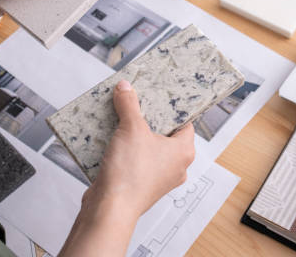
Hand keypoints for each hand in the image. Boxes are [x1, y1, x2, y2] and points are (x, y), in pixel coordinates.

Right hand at [59, 80, 195, 256]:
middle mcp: (176, 166)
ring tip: (121, 118)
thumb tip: (126, 88)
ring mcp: (158, 178)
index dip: (172, 109)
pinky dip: (125, 151)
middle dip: (149, 120)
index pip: (185, 123)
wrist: (110, 209)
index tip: (160, 96)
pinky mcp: (140, 185)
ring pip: (148, 148)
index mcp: (184, 152)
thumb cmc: (131, 174)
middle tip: (138, 104)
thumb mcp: (131, 128)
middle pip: (164, 134)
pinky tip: (111, 139)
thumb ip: (129, 104)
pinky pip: (135, 161)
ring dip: (134, 135)